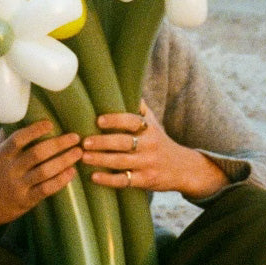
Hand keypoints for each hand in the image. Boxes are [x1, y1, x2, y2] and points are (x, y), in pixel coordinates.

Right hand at [0, 120, 82, 234]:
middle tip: (75, 137)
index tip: (51, 123)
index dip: (35, 130)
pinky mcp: (24, 201)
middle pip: (37, 153)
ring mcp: (17, 186)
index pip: (18, 138)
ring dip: (64, 161)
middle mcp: (9, 169)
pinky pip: (45, 189)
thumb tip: (16, 116)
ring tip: (79, 153)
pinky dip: (60, 181)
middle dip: (59, 144)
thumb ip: (6, 138)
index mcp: (1, 155)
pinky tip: (71, 173)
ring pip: (44, 171)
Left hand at [81, 102, 229, 197]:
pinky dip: (109, 180)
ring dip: (101, 160)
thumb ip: (139, 107)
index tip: (98, 120)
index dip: (116, 120)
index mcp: (149, 129)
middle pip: (124, 143)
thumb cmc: (159, 141)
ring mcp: (147, 164)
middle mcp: (149, 145)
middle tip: (84, 141)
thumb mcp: (154, 123)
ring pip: (121, 162)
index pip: (132, 121)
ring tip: (83, 157)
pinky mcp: (145, 181)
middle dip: (102, 142)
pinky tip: (94, 177)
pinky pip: (125, 181)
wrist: (182, 168)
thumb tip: (123, 84)